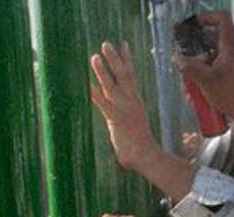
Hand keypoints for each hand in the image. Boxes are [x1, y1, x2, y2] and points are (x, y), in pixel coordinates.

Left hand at [90, 41, 159, 171]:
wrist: (147, 156)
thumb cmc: (140, 146)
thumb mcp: (133, 127)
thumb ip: (126, 120)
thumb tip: (122, 123)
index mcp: (135, 101)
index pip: (131, 75)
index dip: (127, 60)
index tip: (123, 44)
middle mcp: (131, 101)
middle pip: (123, 74)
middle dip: (115, 58)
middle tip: (106, 43)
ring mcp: (124, 109)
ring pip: (112, 85)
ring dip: (103, 70)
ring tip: (94, 57)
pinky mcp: (117, 119)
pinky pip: (103, 103)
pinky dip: (94, 93)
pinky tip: (86, 85)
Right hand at [174, 11, 233, 123]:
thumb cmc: (233, 94)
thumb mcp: (206, 81)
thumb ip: (190, 67)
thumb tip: (177, 58)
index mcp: (230, 46)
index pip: (221, 19)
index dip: (206, 18)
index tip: (192, 26)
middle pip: (212, 36)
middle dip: (195, 45)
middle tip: (184, 55)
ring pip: (212, 52)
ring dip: (198, 60)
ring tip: (188, 75)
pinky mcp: (233, 70)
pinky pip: (216, 63)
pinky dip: (205, 70)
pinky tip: (197, 85)